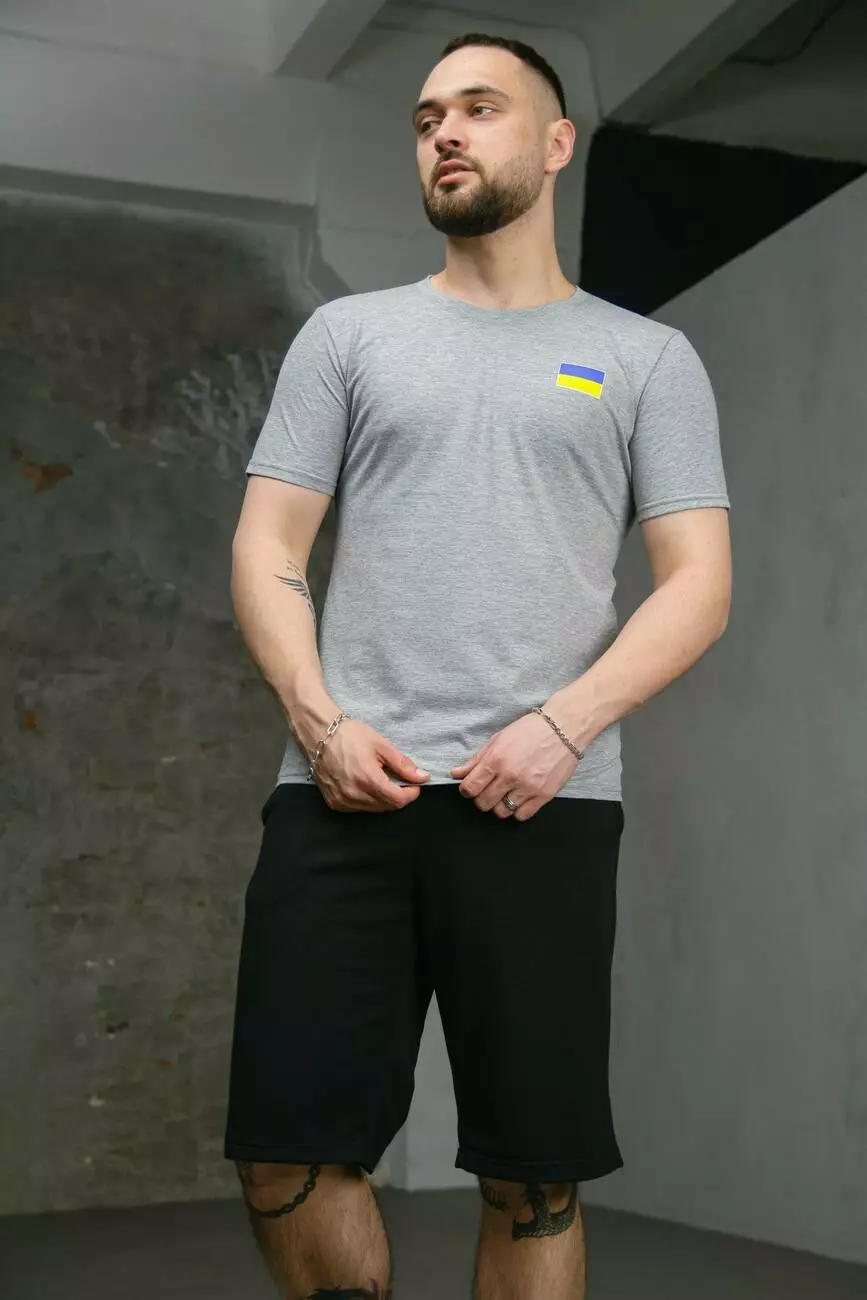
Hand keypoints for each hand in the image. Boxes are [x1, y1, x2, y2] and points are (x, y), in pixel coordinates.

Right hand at [313, 718, 429, 812]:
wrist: (318, 733)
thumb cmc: (350, 735)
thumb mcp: (381, 745)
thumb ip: (403, 764)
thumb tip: (423, 777)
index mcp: (368, 780)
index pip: (398, 800)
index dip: (411, 794)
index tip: (414, 785)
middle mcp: (354, 795)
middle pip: (387, 807)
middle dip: (398, 796)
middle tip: (399, 780)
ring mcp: (342, 800)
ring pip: (373, 809)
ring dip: (383, 799)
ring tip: (381, 780)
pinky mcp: (334, 802)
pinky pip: (358, 808)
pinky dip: (367, 800)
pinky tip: (366, 785)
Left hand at [450, 711, 578, 820]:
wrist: (564, 728)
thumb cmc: (530, 730)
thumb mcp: (499, 739)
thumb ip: (476, 760)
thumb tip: (456, 774)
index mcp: (496, 760)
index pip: (470, 788)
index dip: (467, 790)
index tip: (471, 787)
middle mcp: (510, 776)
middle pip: (483, 803)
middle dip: (482, 798)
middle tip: (489, 789)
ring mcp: (528, 787)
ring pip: (501, 812)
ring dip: (499, 805)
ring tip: (506, 793)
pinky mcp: (544, 795)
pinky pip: (522, 815)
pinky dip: (518, 810)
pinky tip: (520, 797)